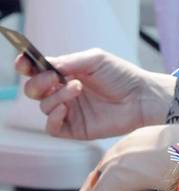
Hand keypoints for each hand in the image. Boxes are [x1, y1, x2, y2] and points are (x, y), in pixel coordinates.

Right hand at [17, 48, 173, 139]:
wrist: (141, 98)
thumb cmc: (121, 76)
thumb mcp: (93, 60)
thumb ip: (68, 62)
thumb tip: (46, 66)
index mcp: (65, 73)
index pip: (36, 71)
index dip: (25, 66)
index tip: (24, 64)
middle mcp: (64, 92)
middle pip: (33, 91)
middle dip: (38, 83)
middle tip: (54, 78)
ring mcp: (70, 112)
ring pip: (44, 107)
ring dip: (55, 96)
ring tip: (77, 88)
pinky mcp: (77, 130)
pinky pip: (53, 128)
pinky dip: (53, 118)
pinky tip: (64, 108)